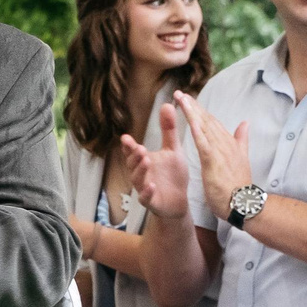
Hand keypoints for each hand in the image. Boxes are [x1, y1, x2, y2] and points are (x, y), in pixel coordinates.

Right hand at [119, 106, 190, 220]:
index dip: (128, 146)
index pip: (132, 152)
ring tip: (146, 161)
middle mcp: (140, 174)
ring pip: (138, 180)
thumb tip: (166, 104)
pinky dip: (147, 192)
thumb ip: (168, 129)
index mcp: (143, 161)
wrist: (179, 200)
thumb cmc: (173, 175)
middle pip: (132, 165)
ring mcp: (144, 188)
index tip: (126, 138)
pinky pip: (146, 198)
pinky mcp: (152, 202)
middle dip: (134, 156)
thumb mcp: (172, 149)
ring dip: (140, 170)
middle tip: (139, 148)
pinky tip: (152, 185)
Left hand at [171, 92, 252, 217]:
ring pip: (204, 127)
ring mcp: (220, 151)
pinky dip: (197, 130)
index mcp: (229, 143)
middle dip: (193, 106)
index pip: (213, 122)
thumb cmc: (239, 185)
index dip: (201, 110)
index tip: (189, 99)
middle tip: (180, 93)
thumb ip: (242, 140)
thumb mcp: (241, 158)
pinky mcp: (213, 161)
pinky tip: (189, 119)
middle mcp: (225, 143)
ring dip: (192, 112)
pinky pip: (203, 142)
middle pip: (207, 120)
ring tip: (180, 99)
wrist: (244, 203)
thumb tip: (246, 123)